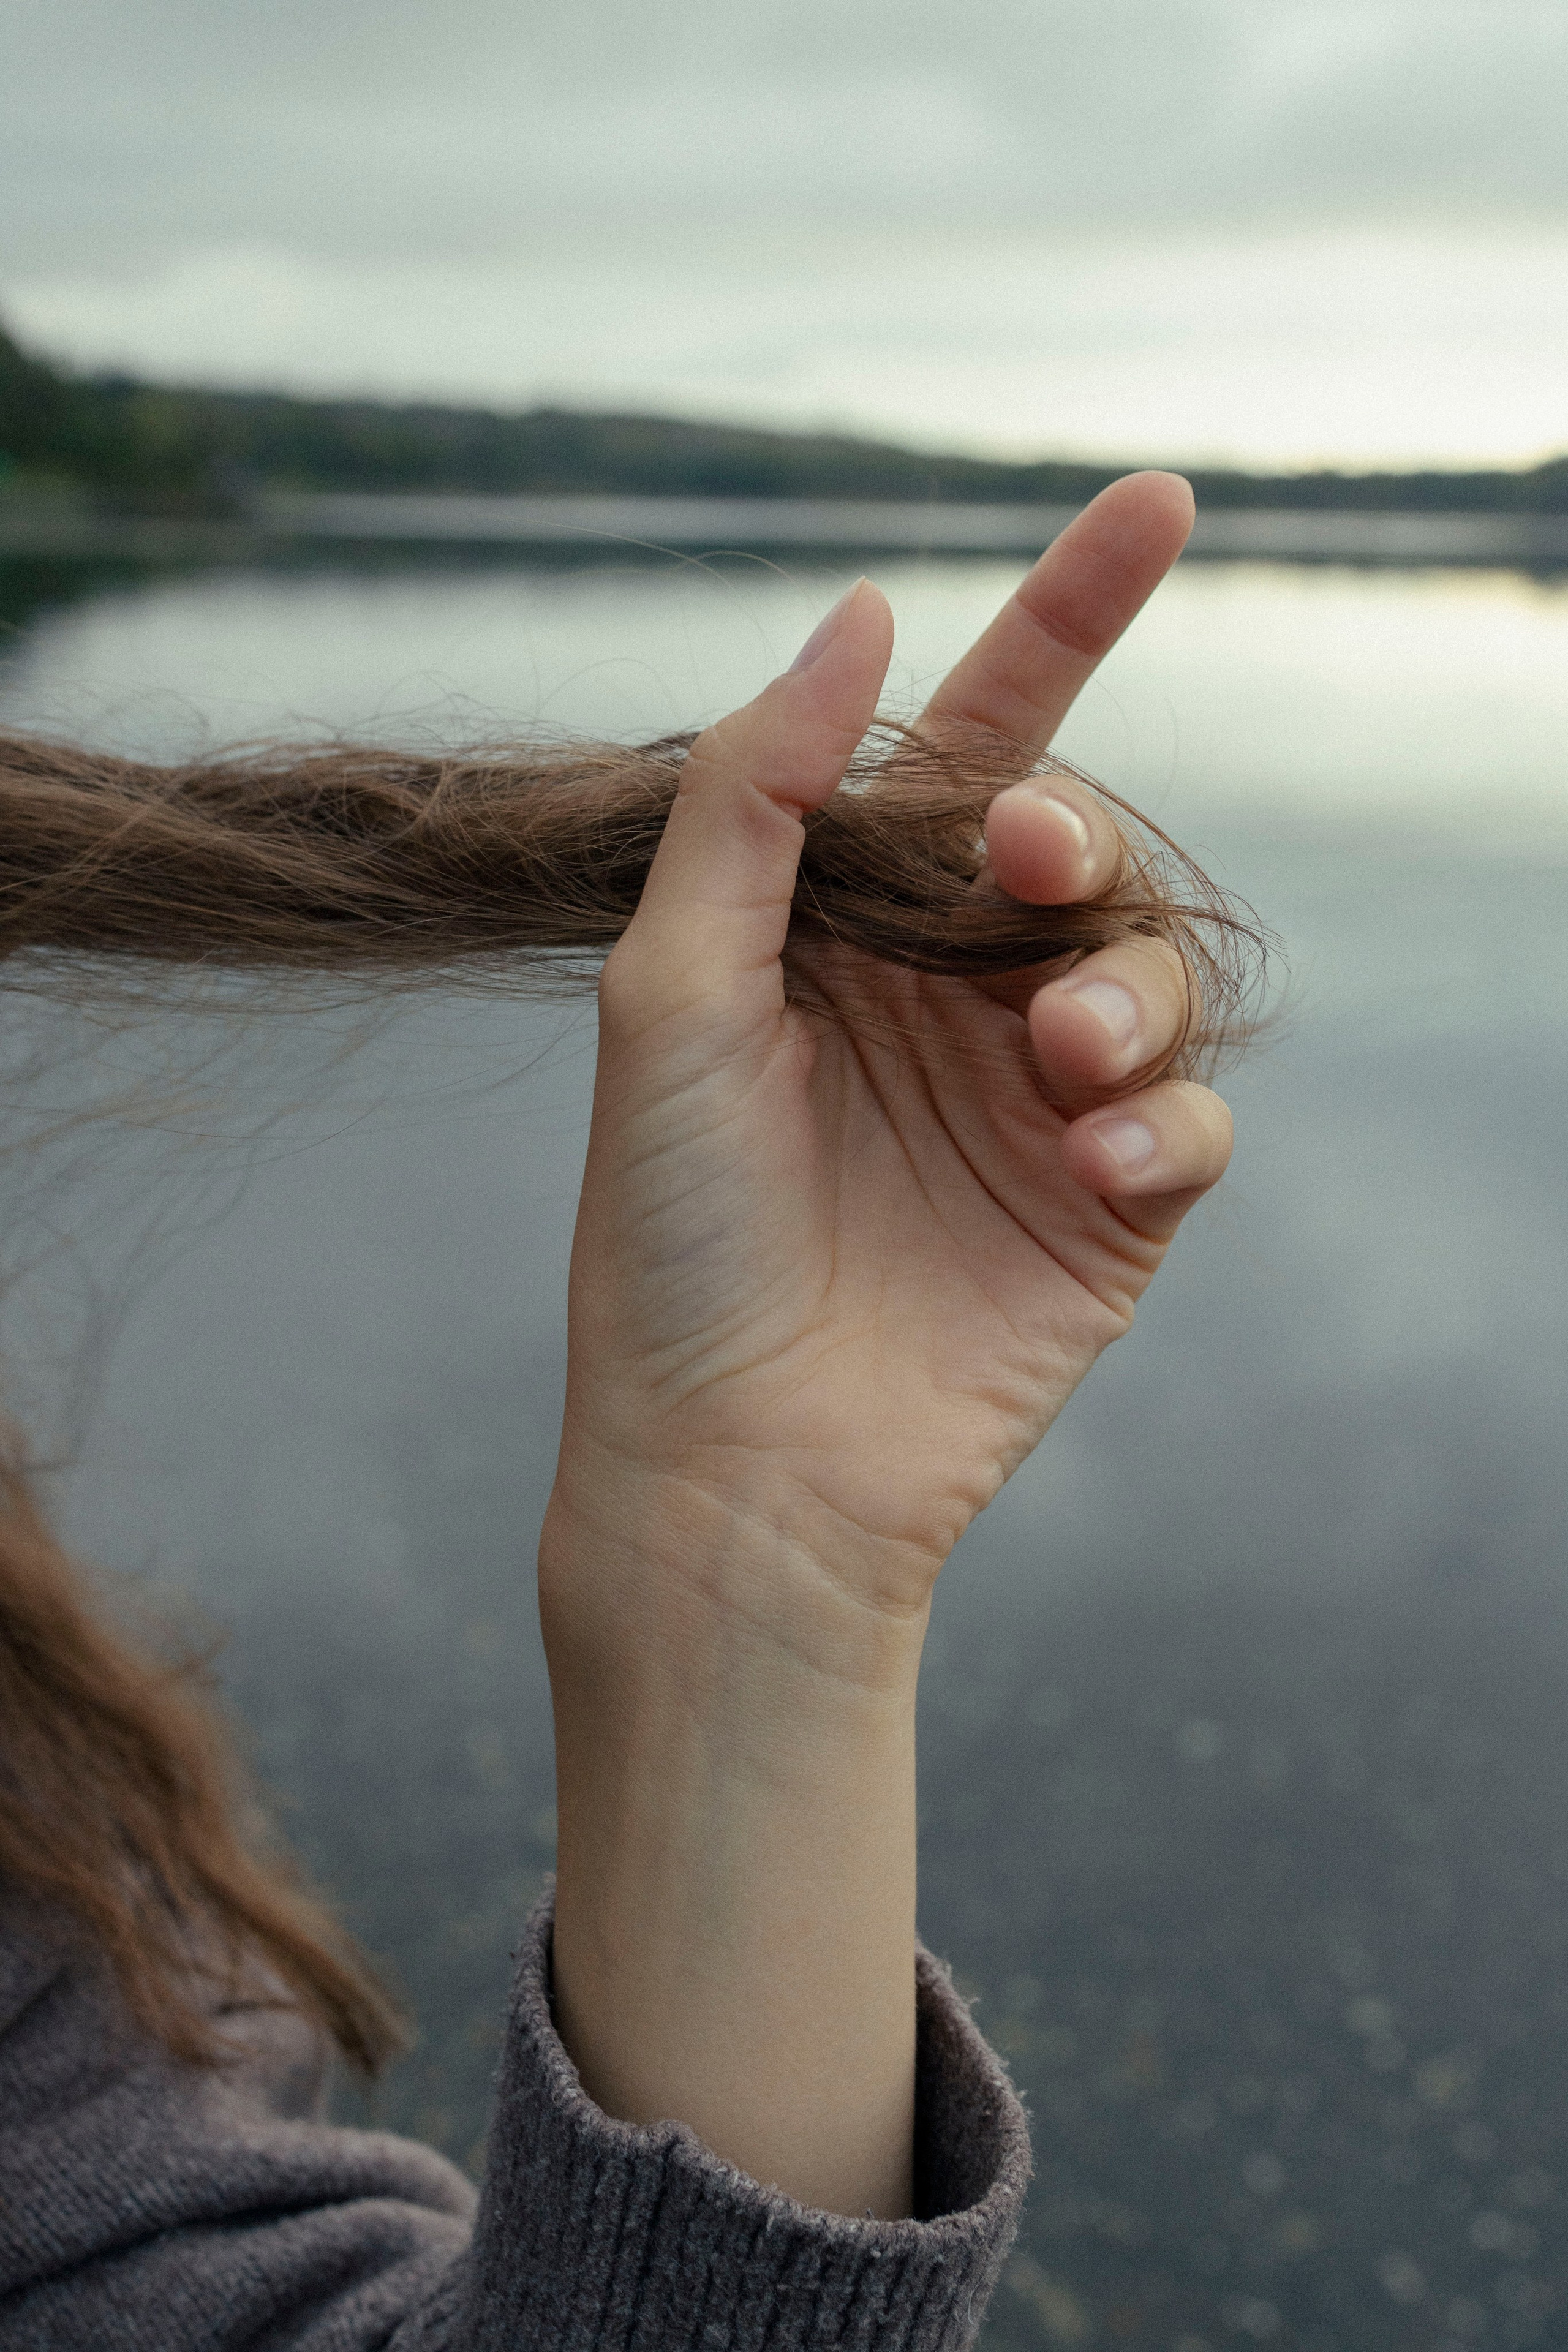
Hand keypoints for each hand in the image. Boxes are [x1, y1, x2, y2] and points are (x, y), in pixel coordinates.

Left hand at [548, 472, 1230, 1625]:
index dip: (1061, 619)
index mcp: (844, 930)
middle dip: (1075, 835)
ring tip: (1056, 1061)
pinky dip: (1163, 1124)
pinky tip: (1090, 1163)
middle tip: (1030, 865)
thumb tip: (859, 616)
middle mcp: (948, 998)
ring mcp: (1035, 1103)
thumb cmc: (673, 1234)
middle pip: (1083, 850)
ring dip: (1122, 992)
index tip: (1152, 501)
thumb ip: (753, 800)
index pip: (971, 747)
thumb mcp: (672, 993)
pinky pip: (1196, 1123)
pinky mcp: (1110, 1207)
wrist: (733, 1464)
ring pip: (1153, 973)